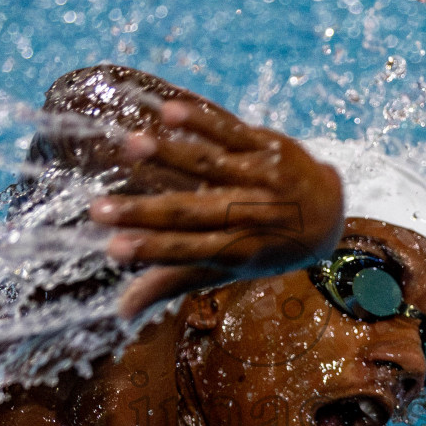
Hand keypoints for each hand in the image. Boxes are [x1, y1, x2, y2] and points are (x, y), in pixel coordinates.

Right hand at [86, 93, 343, 317]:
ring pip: (210, 165)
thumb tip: (120, 313)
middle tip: (98, 210)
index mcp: (239, 252)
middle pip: (192, 213)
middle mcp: (252, 216)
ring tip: (131, 146)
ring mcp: (262, 178)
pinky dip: (202, 121)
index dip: (152, 251)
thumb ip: (171, 284)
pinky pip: (232, 131)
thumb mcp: (224, 270)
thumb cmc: (263, 248)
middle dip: (144, 212)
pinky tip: (169, 112)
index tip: (113, 249)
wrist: (328, 212)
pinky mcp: (269, 146)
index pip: (188, 252)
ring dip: (170, 155)